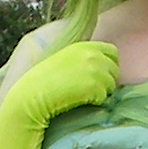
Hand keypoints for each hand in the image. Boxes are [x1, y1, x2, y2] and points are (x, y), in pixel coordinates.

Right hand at [6, 37, 120, 130]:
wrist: (32, 94)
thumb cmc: (42, 81)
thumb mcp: (62, 59)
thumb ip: (81, 58)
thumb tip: (98, 67)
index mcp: (83, 46)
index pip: (112, 51)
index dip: (108, 64)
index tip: (99, 75)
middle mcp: (92, 55)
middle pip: (114, 69)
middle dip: (106, 80)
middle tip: (89, 89)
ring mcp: (95, 70)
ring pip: (111, 85)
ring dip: (100, 92)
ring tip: (81, 95)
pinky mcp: (94, 86)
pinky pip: (103, 97)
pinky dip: (94, 102)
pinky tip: (78, 101)